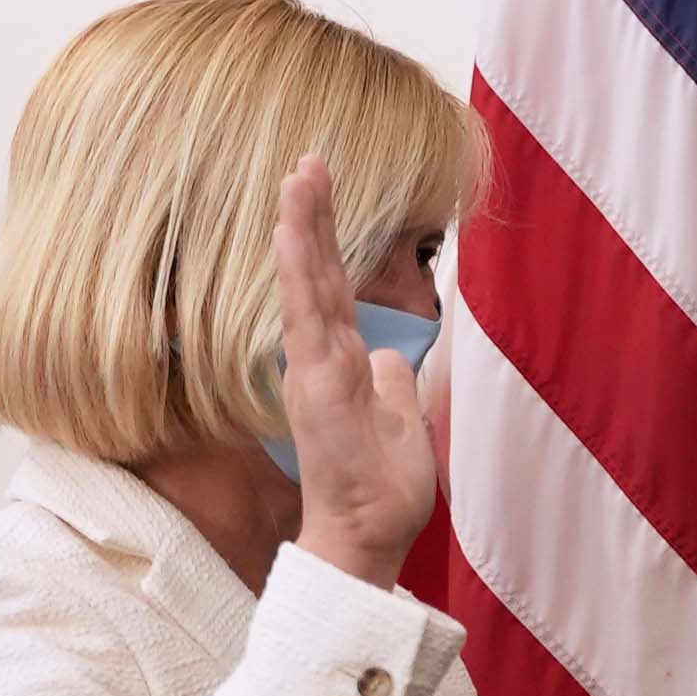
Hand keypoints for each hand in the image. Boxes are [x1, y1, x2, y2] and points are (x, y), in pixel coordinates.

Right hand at [269, 153, 437, 586]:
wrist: (368, 534)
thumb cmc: (380, 488)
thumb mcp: (401, 421)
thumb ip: (392, 383)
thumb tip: (392, 355)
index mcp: (342, 364)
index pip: (333, 290)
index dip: (328, 242)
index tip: (321, 193)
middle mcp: (321, 359)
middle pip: (317, 274)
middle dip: (313, 217)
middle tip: (308, 160)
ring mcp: (315, 368)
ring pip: (306, 284)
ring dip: (303, 228)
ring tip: (299, 174)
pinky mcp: (316, 381)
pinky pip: (306, 315)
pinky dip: (299, 271)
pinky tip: (295, 230)